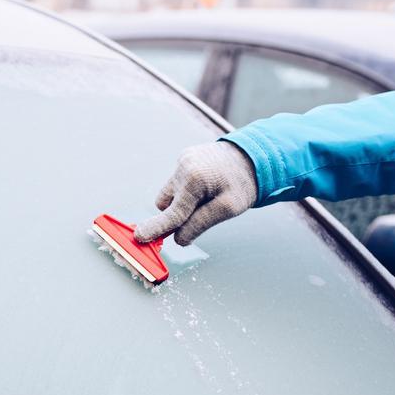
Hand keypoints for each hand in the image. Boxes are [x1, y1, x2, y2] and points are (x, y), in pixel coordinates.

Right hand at [134, 141, 257, 245]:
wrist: (254, 155)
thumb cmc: (243, 183)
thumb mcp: (229, 209)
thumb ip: (201, 224)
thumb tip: (179, 239)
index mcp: (195, 179)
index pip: (174, 212)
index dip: (157, 228)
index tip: (140, 237)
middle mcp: (184, 167)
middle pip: (166, 204)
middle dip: (175, 216)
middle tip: (193, 221)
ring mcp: (182, 161)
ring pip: (169, 194)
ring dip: (182, 203)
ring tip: (207, 199)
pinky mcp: (184, 159)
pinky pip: (177, 183)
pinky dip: (186, 191)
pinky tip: (205, 188)